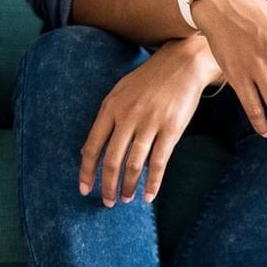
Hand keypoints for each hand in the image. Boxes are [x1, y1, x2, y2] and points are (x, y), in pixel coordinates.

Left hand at [79, 35, 220, 206]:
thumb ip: (107, 119)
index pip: (92, 146)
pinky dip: (152, 183)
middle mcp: (127, 117)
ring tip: (125, 199)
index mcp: (110, 108)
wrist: (182, 64)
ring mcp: (149, 123)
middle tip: (107, 202)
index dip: (86, 171)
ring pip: (133, 164)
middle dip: (107, 185)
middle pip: (111, 160)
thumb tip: (90, 149)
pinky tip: (149, 196)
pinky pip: (158, 163)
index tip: (85, 189)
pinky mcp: (171, 130)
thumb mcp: (121, 93)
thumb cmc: (150, 80)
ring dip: (128, 186)